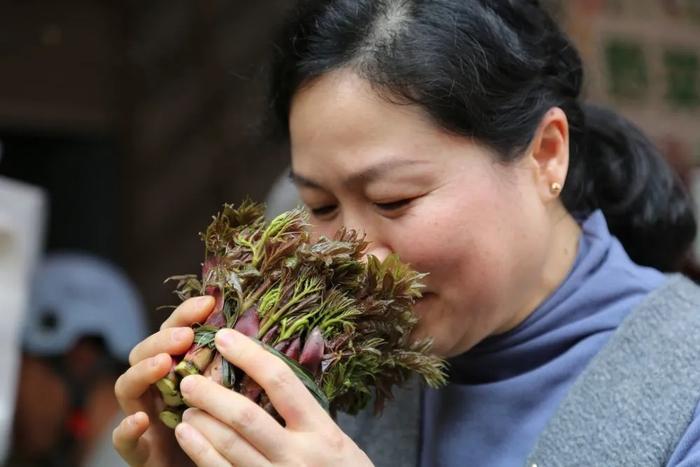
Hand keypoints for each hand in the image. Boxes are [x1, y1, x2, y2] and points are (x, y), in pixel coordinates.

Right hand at [113, 296, 215, 466]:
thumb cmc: (222, 433)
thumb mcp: (228, 395)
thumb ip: (231, 368)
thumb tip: (256, 333)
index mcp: (178, 369)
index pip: (174, 333)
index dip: (186, 314)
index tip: (209, 302)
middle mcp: (155, 389)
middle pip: (144, 353)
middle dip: (162, 340)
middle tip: (184, 335)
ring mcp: (142, 416)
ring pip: (127, 386)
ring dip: (143, 372)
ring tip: (164, 364)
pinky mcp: (138, 452)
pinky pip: (122, 440)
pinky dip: (126, 429)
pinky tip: (140, 420)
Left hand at [174, 328, 373, 466]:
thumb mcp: (335, 440)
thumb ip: (304, 415)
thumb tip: (264, 375)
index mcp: (322, 432)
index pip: (282, 383)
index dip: (250, 356)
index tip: (224, 337)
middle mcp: (300, 457)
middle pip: (247, 417)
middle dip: (212, 394)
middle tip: (189, 378)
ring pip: (229, 447)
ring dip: (201, 422)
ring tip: (185, 405)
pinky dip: (200, 453)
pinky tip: (187, 436)